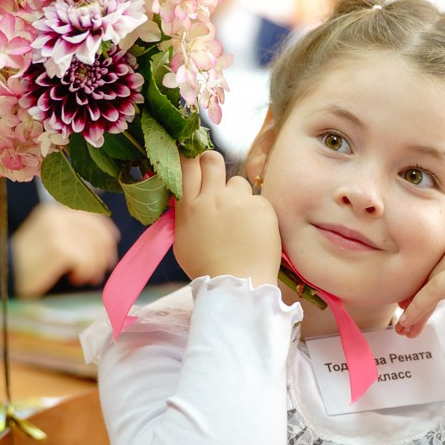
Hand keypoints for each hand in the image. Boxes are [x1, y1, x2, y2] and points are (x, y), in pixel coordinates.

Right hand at [10, 203, 120, 295]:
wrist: (0, 272)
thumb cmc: (26, 260)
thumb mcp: (50, 237)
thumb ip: (73, 233)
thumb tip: (108, 240)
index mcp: (55, 211)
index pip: (93, 218)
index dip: (106, 235)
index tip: (109, 253)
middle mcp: (57, 216)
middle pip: (97, 234)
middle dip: (103, 255)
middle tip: (99, 272)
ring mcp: (58, 231)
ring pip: (94, 249)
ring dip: (93, 267)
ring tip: (83, 277)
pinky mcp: (58, 248)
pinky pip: (86, 260)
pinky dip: (84, 272)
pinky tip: (74, 278)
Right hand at [173, 151, 280, 285]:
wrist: (238, 284)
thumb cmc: (207, 267)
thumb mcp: (183, 240)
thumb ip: (184, 214)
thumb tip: (185, 195)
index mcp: (190, 207)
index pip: (187, 165)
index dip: (190, 159)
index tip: (193, 163)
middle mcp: (213, 198)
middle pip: (212, 159)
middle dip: (212, 162)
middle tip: (215, 175)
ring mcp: (239, 201)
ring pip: (237, 181)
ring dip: (237, 194)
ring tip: (238, 218)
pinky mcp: (262, 207)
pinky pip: (257, 199)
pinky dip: (255, 211)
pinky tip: (253, 231)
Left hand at [396, 224, 444, 337]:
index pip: (440, 260)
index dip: (426, 282)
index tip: (416, 299)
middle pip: (428, 272)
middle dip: (414, 296)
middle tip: (403, 317)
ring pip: (426, 284)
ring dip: (413, 309)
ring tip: (404, 329)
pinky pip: (431, 293)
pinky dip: (417, 309)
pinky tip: (408, 323)